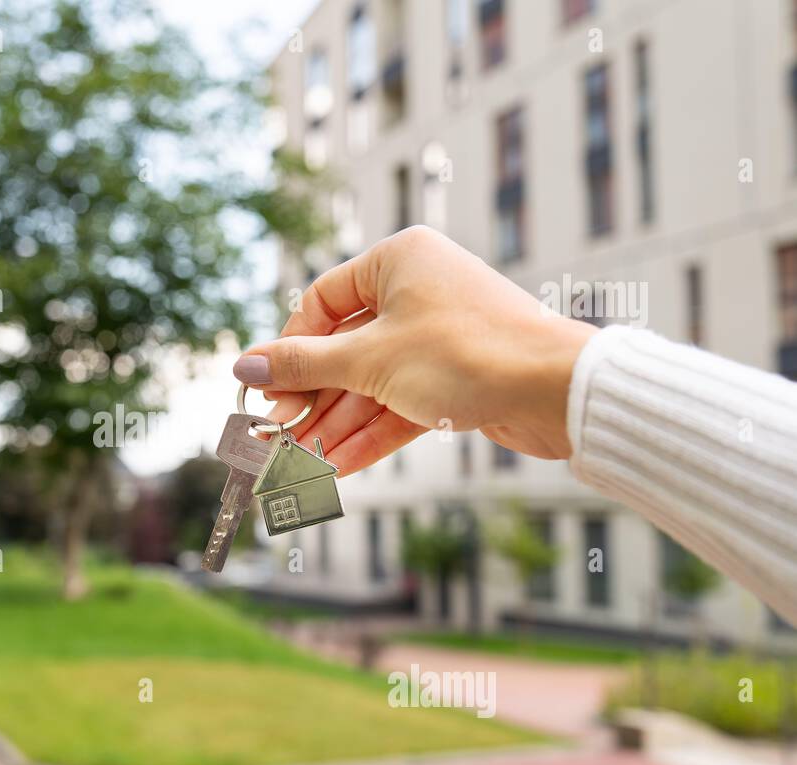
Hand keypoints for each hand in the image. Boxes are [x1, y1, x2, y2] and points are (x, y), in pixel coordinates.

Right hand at [233, 226, 597, 474]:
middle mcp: (417, 290)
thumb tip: (244, 366)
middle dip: (313, 400)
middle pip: (344, 348)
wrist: (557, 391)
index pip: (321, 301)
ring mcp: (438, 335)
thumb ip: (302, 365)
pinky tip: (341, 466)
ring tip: (305, 464)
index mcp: (398, 260)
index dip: (288, 348)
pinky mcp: (456, 375)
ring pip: (372, 382)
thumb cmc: (467, 354)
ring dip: (338, 425)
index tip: (265, 390)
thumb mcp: (369, 360)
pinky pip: (401, 402)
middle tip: (280, 437)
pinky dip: (372, 433)